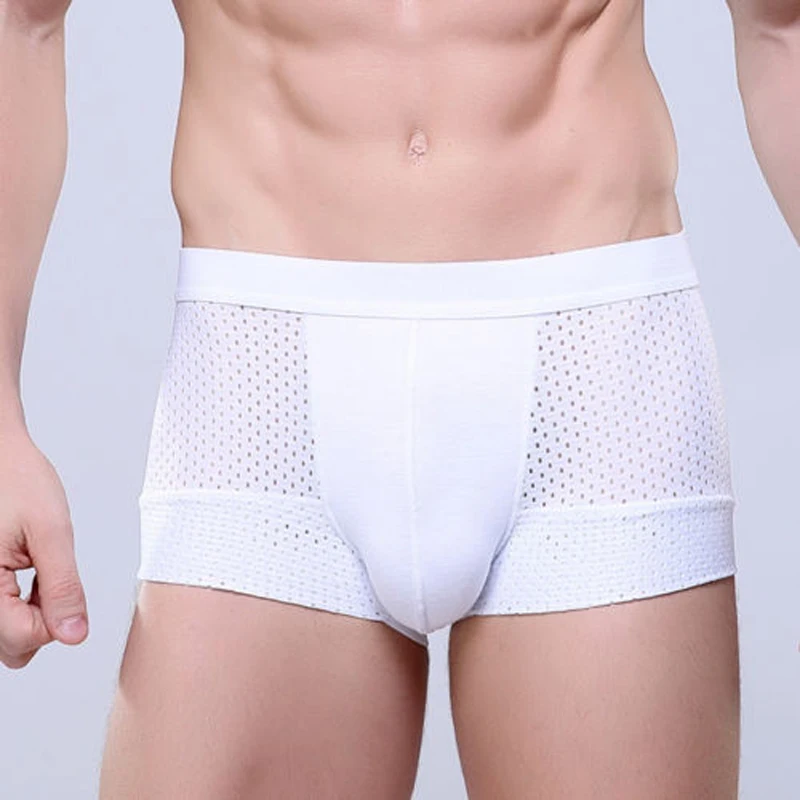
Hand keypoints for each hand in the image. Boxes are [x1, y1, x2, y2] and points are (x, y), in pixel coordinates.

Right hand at [0, 426, 87, 668]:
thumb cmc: (16, 479)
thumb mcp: (50, 531)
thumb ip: (62, 587)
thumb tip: (74, 634)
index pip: (23, 639)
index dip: (56, 617)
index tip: (62, 581)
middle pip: (12, 646)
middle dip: (42, 618)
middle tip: (49, 572)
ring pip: (5, 633)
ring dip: (29, 610)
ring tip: (34, 564)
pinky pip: (0, 612)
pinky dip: (18, 600)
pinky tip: (25, 567)